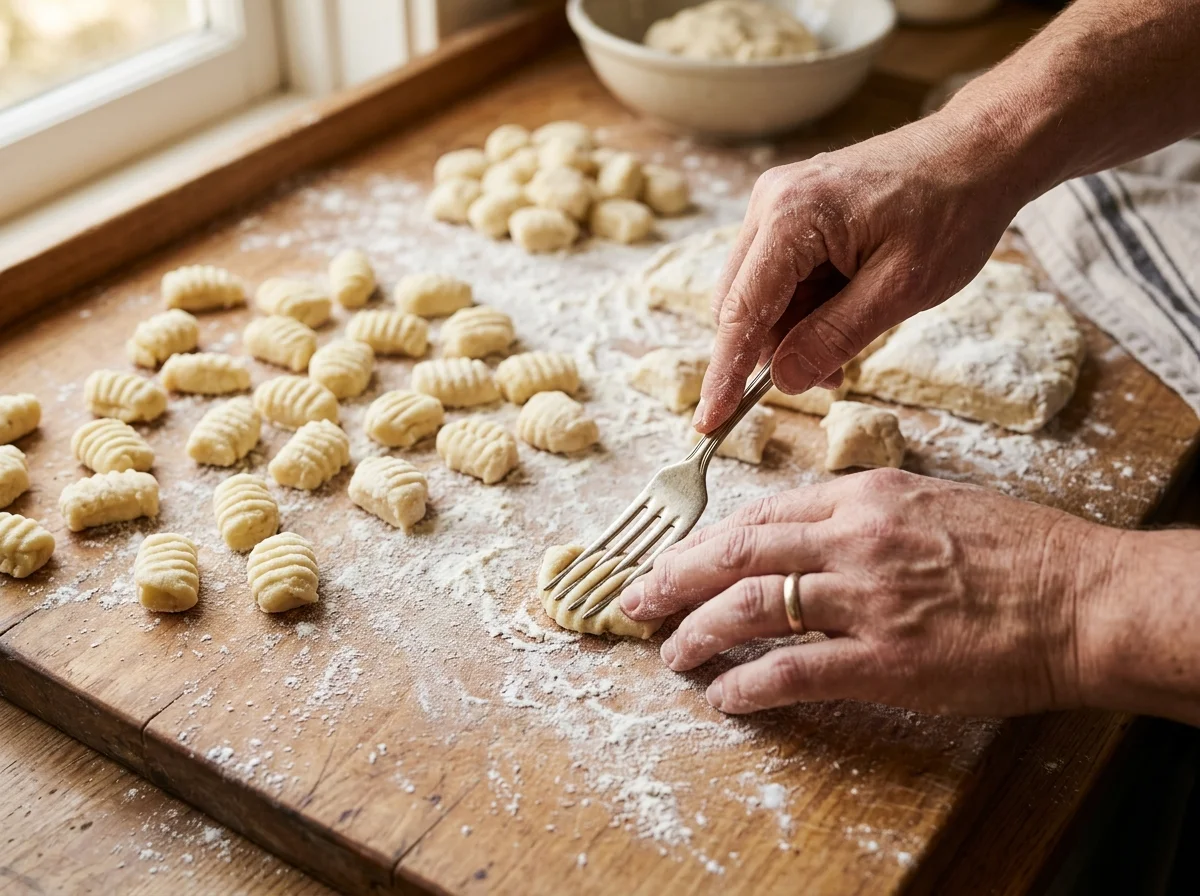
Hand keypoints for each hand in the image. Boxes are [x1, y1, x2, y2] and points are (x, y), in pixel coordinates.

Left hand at [618, 469, 1120, 716]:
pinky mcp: (885, 660)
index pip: (760, 512)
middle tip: (635, 599)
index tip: (676, 558)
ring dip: (696, 631)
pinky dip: (747, 685)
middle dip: (673, 577)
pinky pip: (792, 670)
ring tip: (670, 653)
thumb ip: (865, 512)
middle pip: (735, 551)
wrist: (1084, 598)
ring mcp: (866, 598)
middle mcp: (854, 537)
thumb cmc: (1019, 550)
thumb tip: (808, 530)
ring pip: (750, 606)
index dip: (705, 539)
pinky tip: (724, 697)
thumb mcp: (933, 501)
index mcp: (865, 494)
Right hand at [695, 117, 1030, 432]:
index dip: (724, 374)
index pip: (741, 311)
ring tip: (848, 344)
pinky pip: (776, 276)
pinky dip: (801, 308)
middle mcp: (770, 203)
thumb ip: (835, 336)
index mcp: (792, 216)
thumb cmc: (952, 210)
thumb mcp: (901, 288)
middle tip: (829, 379)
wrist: (978, 152)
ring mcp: (777, 203)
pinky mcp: (791, 211)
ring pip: (756, 295)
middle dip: (772, 353)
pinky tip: (842, 313)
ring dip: (791, 332)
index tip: (709, 422)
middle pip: (738, 304)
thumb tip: (782, 380)